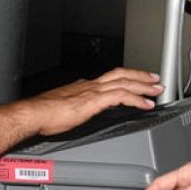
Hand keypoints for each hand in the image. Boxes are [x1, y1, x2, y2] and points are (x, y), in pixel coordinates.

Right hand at [26, 68, 161, 136]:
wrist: (33, 114)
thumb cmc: (42, 114)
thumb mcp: (63, 108)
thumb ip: (74, 107)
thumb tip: (77, 110)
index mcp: (83, 87)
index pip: (110, 78)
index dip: (127, 78)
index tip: (136, 82)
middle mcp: (90, 85)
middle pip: (122, 75)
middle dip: (141, 77)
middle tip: (155, 79)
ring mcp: (93, 92)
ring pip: (125, 83)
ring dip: (144, 86)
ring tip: (157, 90)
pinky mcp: (94, 101)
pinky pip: (122, 97)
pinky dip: (137, 100)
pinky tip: (146, 105)